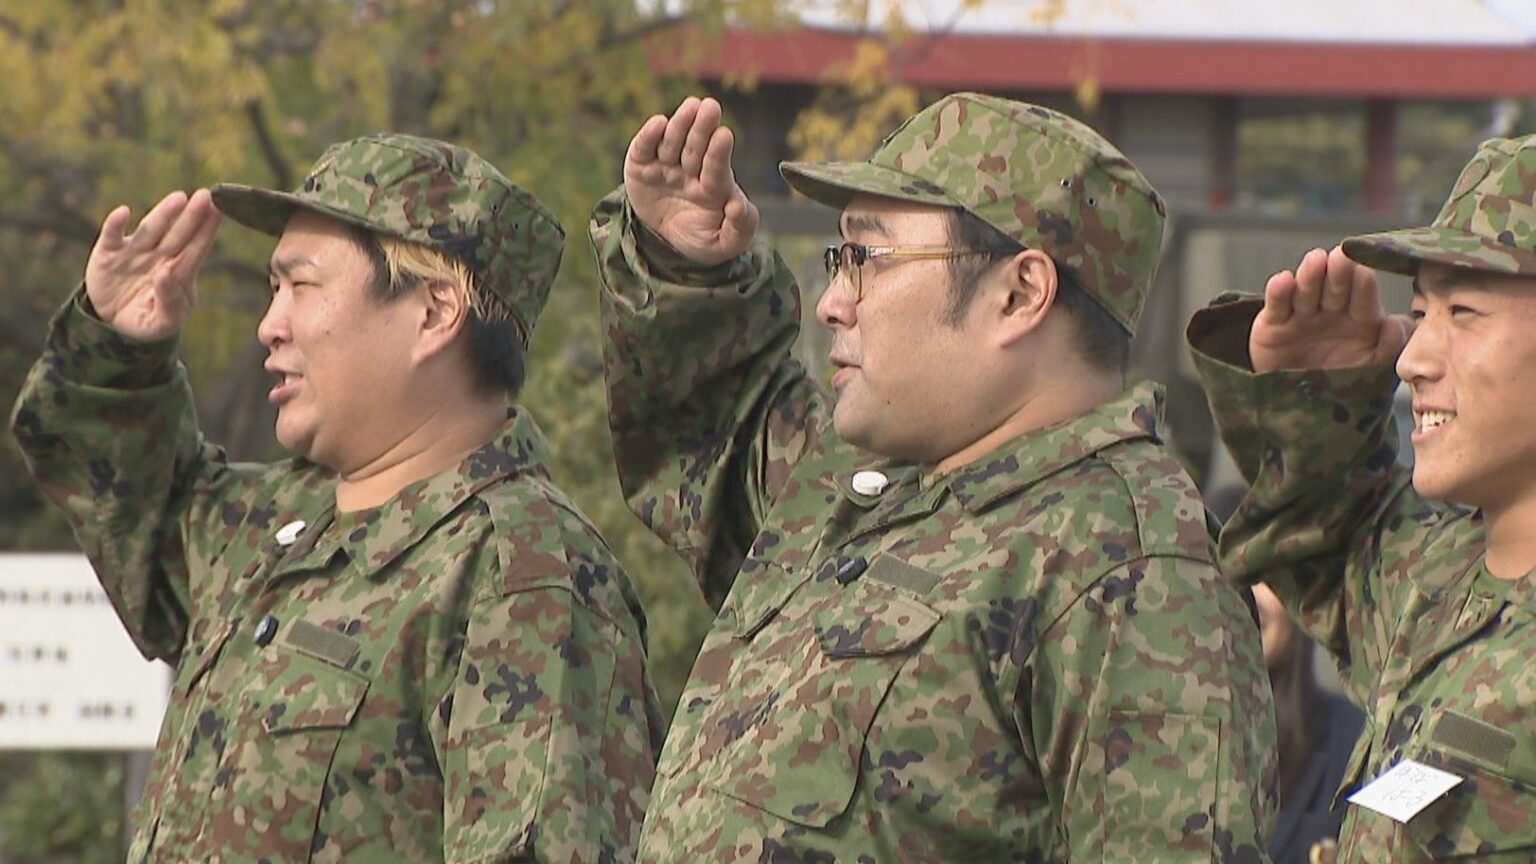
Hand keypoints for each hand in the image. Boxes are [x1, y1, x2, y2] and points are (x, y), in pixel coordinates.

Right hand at [85, 189, 221, 341]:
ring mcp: (134, 252)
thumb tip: (166, 273)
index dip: (207, 230)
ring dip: (163, 214)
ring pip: (150, 230)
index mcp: (178, 271)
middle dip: (192, 216)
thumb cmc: (149, 319)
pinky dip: (115, 225)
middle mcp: (158, 256)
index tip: (219, 211)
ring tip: (178, 198)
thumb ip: (170, 301)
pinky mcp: (108, 254)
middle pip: (178, 234)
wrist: (114, 324)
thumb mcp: (163, 322)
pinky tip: (123, 212)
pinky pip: (111, 236)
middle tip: (206, 195)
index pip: (197, 248)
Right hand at [624, 96, 758, 265]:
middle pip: (696, 148)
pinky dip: (649, 135)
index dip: (719, 153)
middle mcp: (690, 171)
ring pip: (672, 144)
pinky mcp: (641, 165)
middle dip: (702, 128)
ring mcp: (665, 166)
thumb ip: (741, 227)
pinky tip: (658, 123)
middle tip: (710, 107)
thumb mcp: (725, 244)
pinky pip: (644, 148)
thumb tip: (737, 204)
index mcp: (713, 187)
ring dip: (680, 125)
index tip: (724, 135)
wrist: (667, 244)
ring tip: (690, 107)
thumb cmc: (702, 238)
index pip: (717, 169)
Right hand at [1250, 246, 1411, 372]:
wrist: (1295, 401)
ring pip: (1306, 292)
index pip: (1364, 298)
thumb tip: (1395, 324)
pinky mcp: (1272, 323)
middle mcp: (1331, 311)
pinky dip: (1278, 292)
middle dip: (1339, 274)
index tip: (1365, 273)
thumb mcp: (1368, 367)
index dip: (1364, 286)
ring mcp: (1301, 315)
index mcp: (1360, 318)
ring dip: (1311, 276)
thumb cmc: (1337, 380)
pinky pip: (1277, 306)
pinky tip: (1283, 280)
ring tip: (1315, 261)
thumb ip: (1388, 347)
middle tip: (1341, 258)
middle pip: (1336, 288)